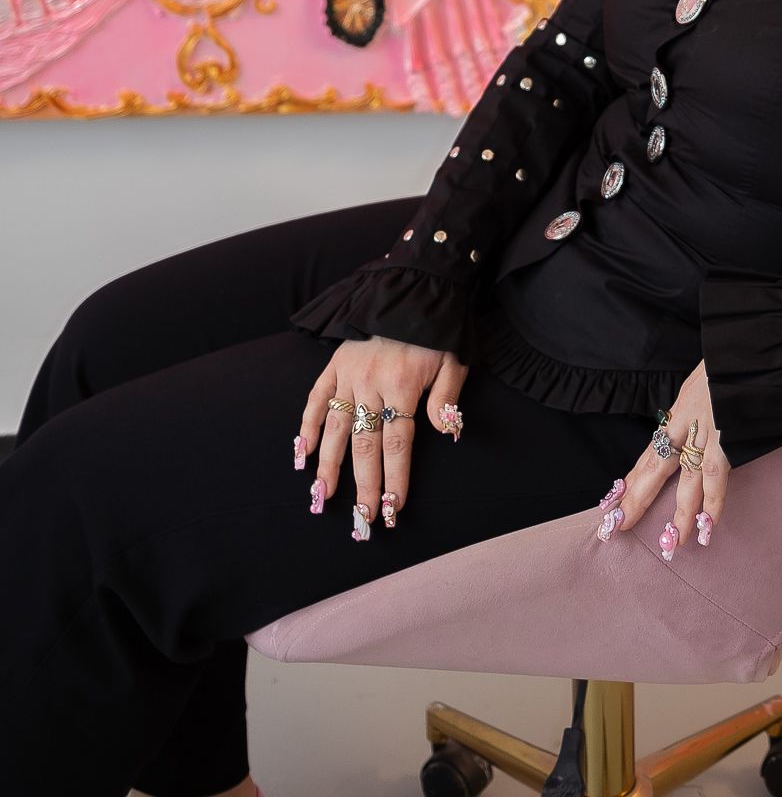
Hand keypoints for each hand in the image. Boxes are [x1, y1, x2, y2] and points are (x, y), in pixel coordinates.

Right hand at [297, 335, 467, 536]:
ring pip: (336, 428)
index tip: (392, 509)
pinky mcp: (334, 365)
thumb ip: (447, 397)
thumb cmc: (436, 331)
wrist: (412, 289)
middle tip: (361, 519)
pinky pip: (316, 398)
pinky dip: (307, 425)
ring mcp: (349, 375)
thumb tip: (446, 433)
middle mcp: (372, 384)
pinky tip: (301, 453)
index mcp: (404, 386)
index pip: (398, 443)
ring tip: (323, 496)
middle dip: (364, 485)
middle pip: (365, 445)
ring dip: (329, 465)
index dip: (395, 478)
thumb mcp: (454, 359)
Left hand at [593, 360, 727, 558]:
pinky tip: (706, 527)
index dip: (634, 476)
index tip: (614, 499)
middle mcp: (687, 421)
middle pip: (654, 466)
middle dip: (635, 499)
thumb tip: (702, 419)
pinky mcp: (727, 435)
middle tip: (616, 527)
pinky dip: (712, 502)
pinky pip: (716, 475)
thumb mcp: (708, 375)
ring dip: (678, 514)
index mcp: (681, 407)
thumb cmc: (734, 357)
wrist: (752, 342)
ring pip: (686, 478)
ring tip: (670, 545)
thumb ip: (703, 401)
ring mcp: (706, 430)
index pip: (651, 449)